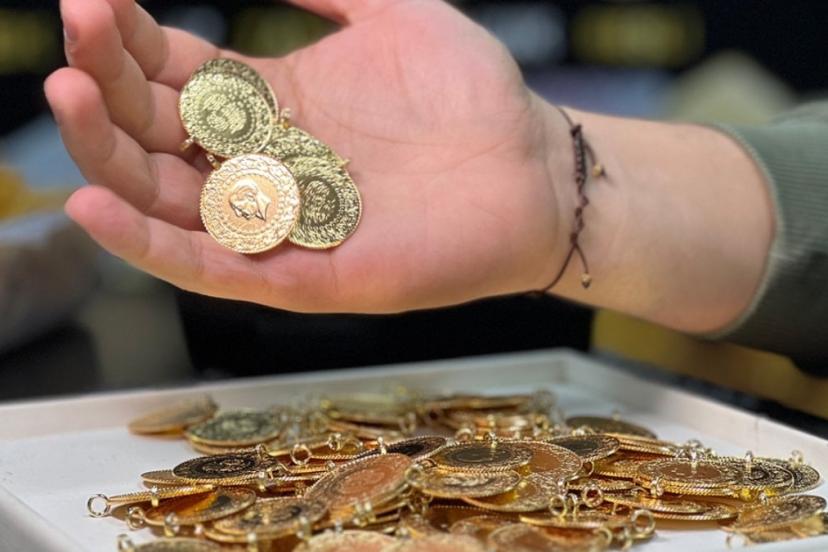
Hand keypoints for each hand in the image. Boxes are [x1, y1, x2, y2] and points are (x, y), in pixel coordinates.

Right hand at [46, 0, 567, 312]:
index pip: (174, 78)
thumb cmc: (474, 96)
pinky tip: (96, 204)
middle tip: (72, 40)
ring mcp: (280, 225)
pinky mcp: (305, 276)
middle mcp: (263, 167)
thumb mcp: (398, 15)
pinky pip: (214, 267)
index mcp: (275, 106)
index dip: (127, 41)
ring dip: (109, 155)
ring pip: (167, 202)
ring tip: (68, 96)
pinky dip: (150, 244)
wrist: (535, 170)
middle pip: (155, 136)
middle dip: (105, 87)